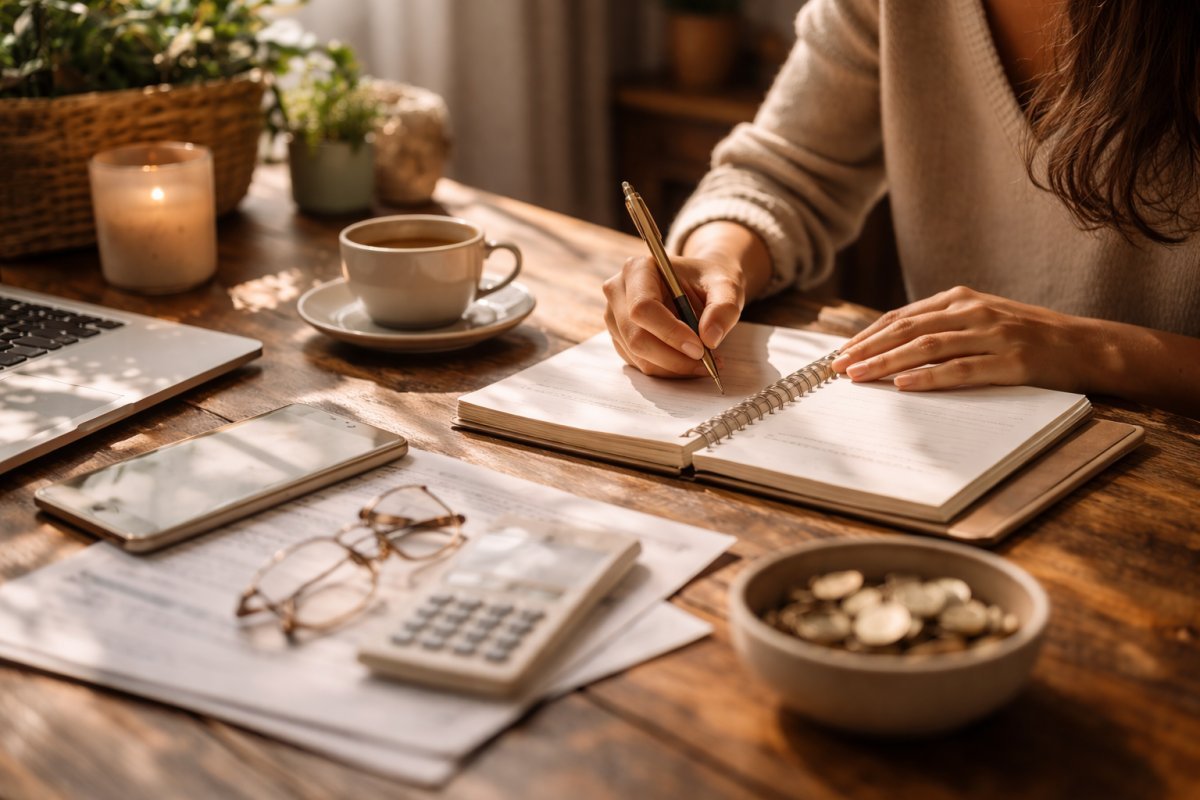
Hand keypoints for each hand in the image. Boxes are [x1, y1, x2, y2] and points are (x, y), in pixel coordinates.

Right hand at [602, 253, 745, 377]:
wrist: (699, 284)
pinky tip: (690, 361)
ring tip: (706, 362)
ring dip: (674, 367)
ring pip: (639, 356)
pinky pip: (641, 364)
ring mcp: (614, 318)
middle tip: (707, 362)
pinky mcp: (620, 339)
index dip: (670, 333)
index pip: (643, 307)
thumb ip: (723, 308)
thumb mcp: (726, 286)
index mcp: (638, 269)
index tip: (700, 349)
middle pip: (636, 337)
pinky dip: (669, 370)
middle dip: (674, 357)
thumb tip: (710, 338)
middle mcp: (618, 291)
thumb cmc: (709, 281)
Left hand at [830, 285, 1099, 392]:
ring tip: (859, 377)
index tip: (840, 354)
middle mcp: (973, 311)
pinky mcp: (1012, 360)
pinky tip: (904, 386)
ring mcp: (994, 334)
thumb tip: (892, 348)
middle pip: (908, 330)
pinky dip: (930, 378)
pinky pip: (962, 370)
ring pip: (928, 348)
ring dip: (888, 363)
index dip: (868, 336)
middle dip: (868, 349)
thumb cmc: (1027, 337)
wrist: (1085, 346)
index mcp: (961, 299)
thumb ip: (943, 327)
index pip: (902, 317)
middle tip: (838, 368)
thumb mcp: (981, 321)